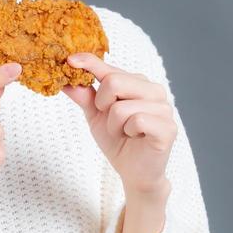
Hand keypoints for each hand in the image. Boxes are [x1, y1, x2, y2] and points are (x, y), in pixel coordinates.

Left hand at [61, 53, 174, 192]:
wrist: (134, 172)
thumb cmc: (119, 141)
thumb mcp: (96, 117)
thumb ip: (84, 97)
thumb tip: (65, 81)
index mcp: (138, 83)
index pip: (110, 68)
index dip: (89, 62)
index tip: (70, 59)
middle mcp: (154, 90)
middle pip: (114, 81)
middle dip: (102, 105)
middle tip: (109, 119)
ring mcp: (164, 108)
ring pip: (121, 107)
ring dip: (114, 125)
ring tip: (124, 132)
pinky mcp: (168, 127)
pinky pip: (137, 121)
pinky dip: (128, 132)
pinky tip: (135, 138)